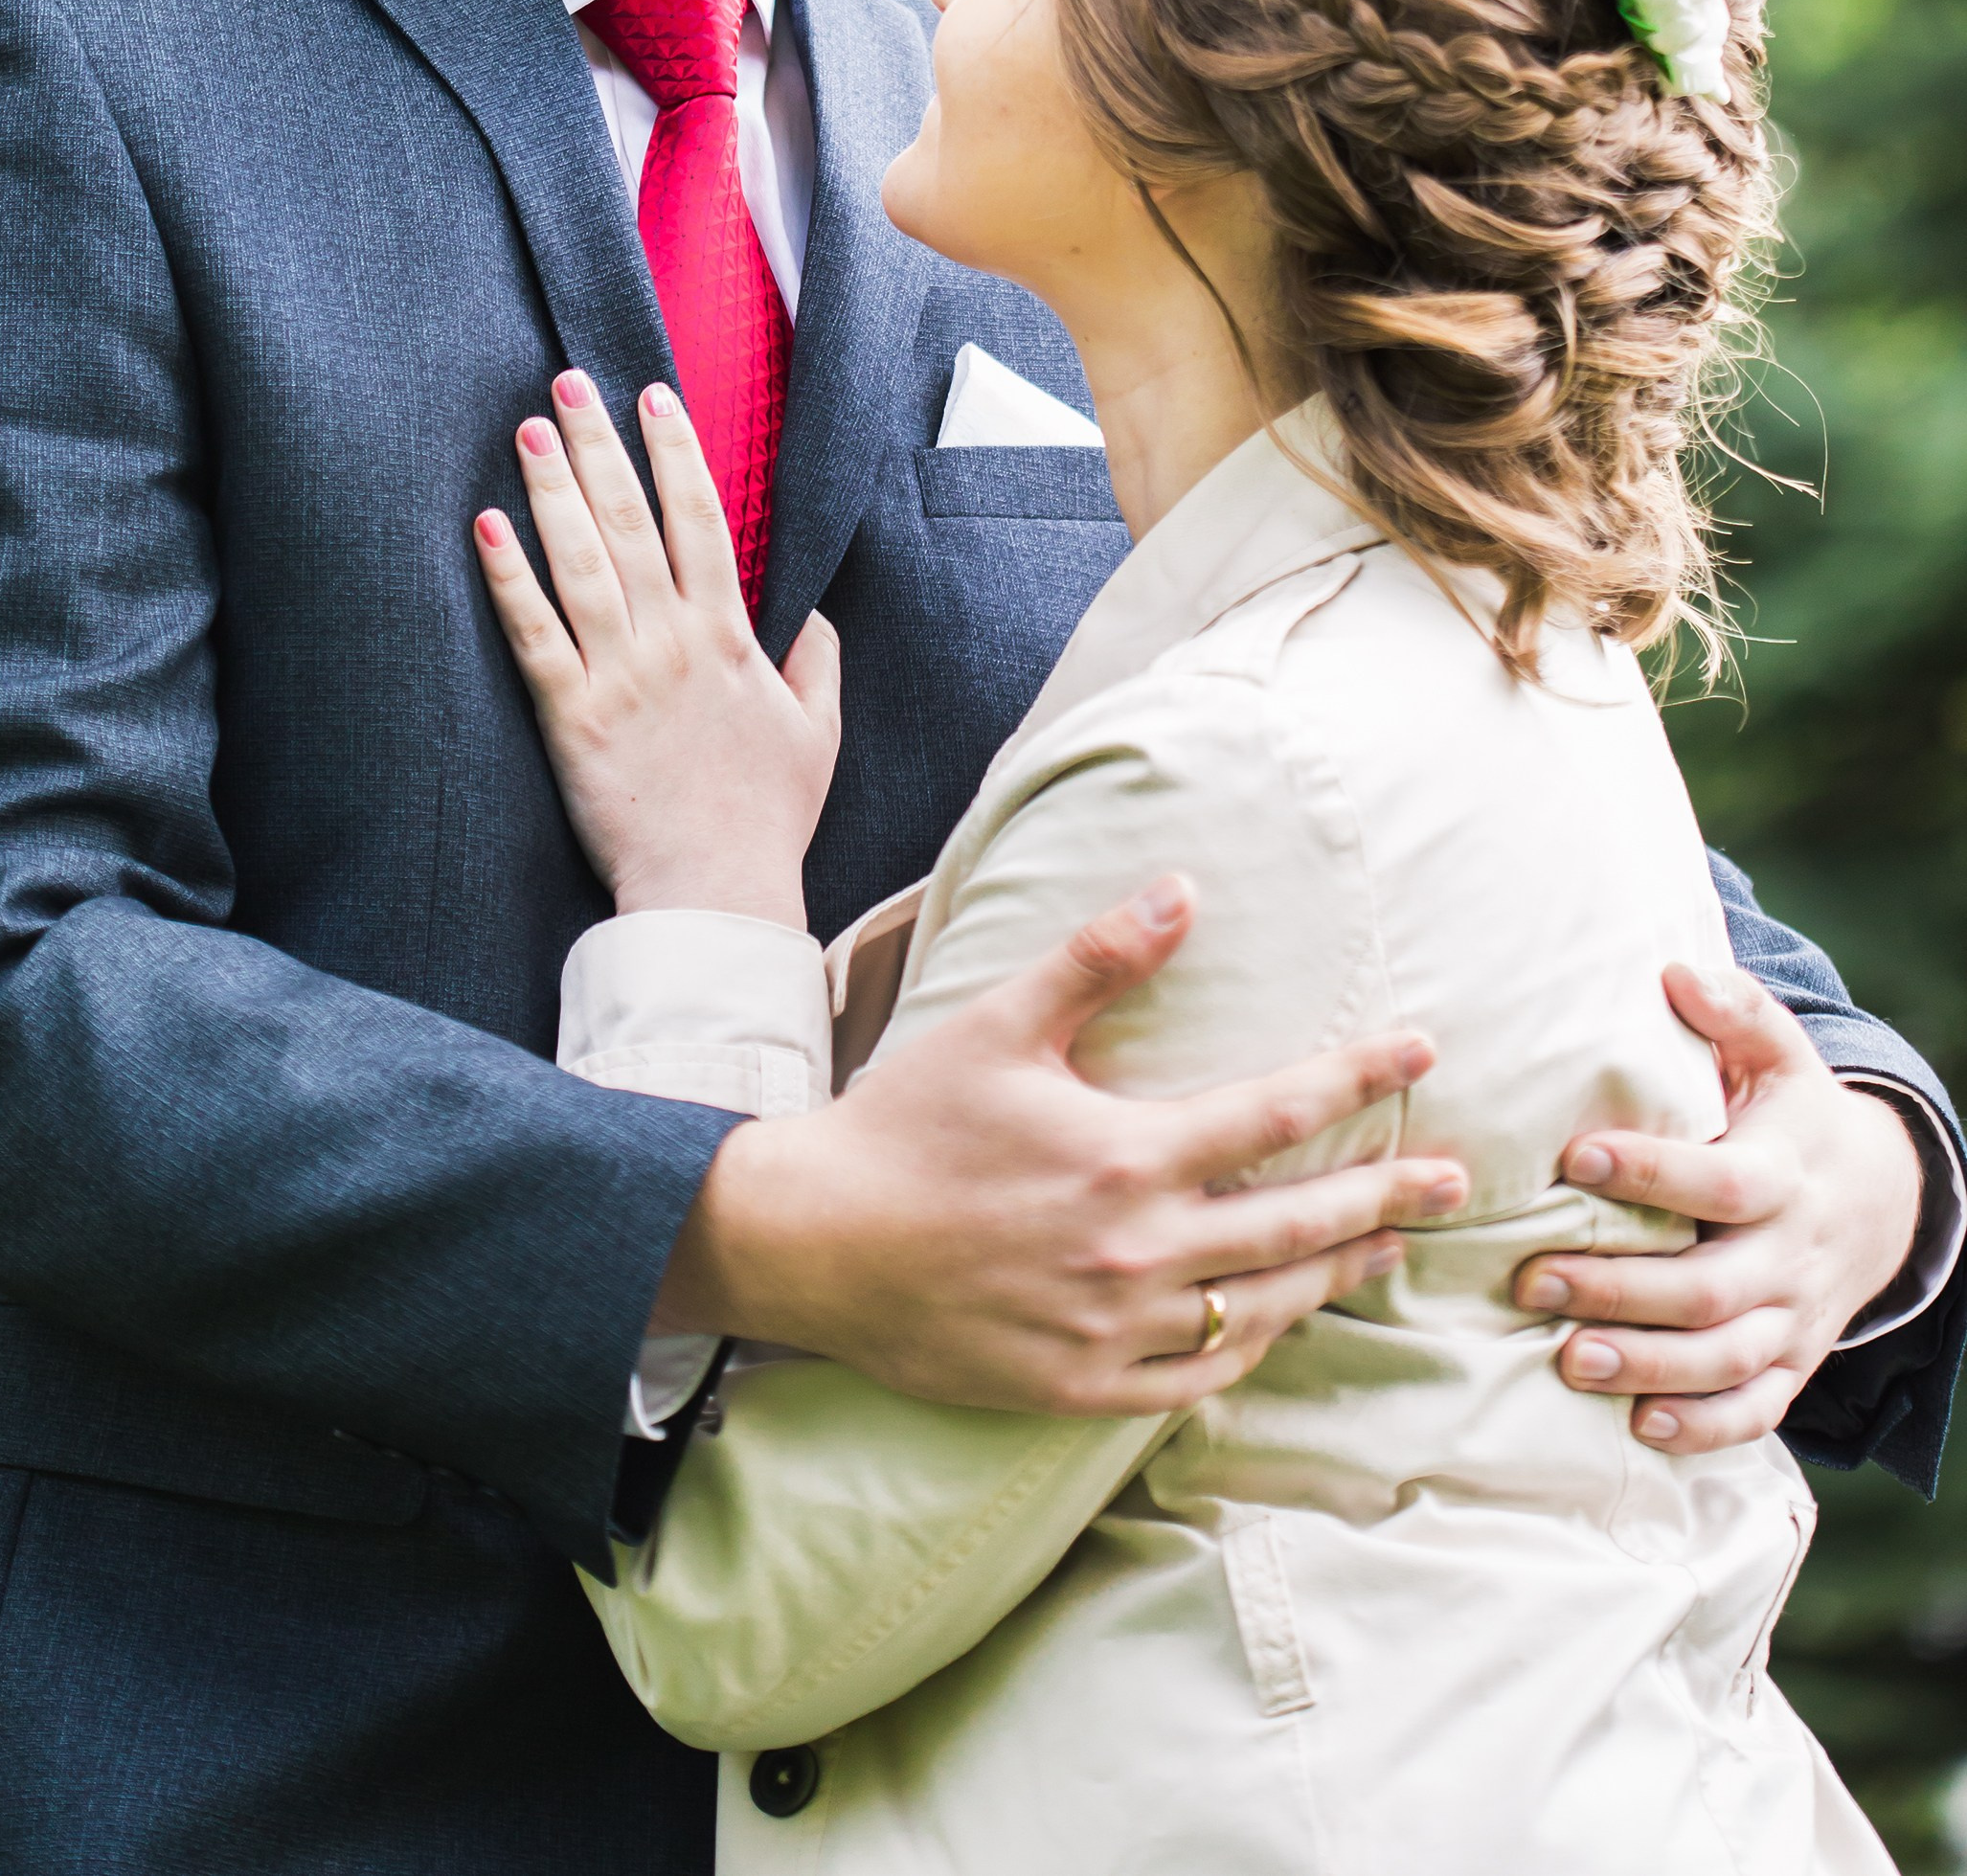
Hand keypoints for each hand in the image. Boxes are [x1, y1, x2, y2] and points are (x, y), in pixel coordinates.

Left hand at [474, 371, 839, 926]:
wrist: (715, 892)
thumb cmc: (766, 820)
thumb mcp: (819, 734)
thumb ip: (817, 663)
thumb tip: (815, 614)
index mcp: (729, 637)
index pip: (702, 520)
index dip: (676, 453)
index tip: (655, 397)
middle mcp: (672, 641)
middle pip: (632, 521)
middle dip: (599, 444)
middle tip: (569, 384)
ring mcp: (619, 675)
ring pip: (582, 562)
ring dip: (553, 490)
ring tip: (527, 431)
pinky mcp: (570, 718)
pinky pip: (533, 634)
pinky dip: (509, 578)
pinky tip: (486, 527)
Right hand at [662, 875, 1469, 1412]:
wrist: (815, 1242)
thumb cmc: (908, 1122)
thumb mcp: (1001, 1023)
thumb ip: (1100, 958)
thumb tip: (1183, 888)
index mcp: (1126, 1153)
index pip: (1278, 1111)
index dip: (1361, 1077)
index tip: (1424, 1050)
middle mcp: (1138, 1249)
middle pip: (1298, 1222)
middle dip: (1388, 1193)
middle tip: (1459, 1178)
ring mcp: (1115, 1329)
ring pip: (1261, 1304)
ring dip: (1336, 1273)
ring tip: (1389, 1247)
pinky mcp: (1082, 1387)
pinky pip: (1197, 1376)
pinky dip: (1251, 1344)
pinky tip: (1280, 1320)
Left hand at [1513, 961, 1925, 1453]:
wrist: (1883, 1198)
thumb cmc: (1795, 1116)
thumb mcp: (1779, 1054)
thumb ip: (1735, 1010)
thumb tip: (1675, 973)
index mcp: (1783, 1174)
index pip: (1720, 1182)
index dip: (1651, 1173)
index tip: (1574, 1158)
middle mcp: (1791, 1255)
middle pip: (1711, 1290)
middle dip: (1621, 1291)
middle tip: (1532, 1280)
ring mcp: (1794, 1319)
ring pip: (1726, 1360)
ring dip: (1647, 1367)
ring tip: (1567, 1359)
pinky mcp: (1792, 1364)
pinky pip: (1755, 1412)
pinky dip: (1703, 1428)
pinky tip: (1641, 1428)